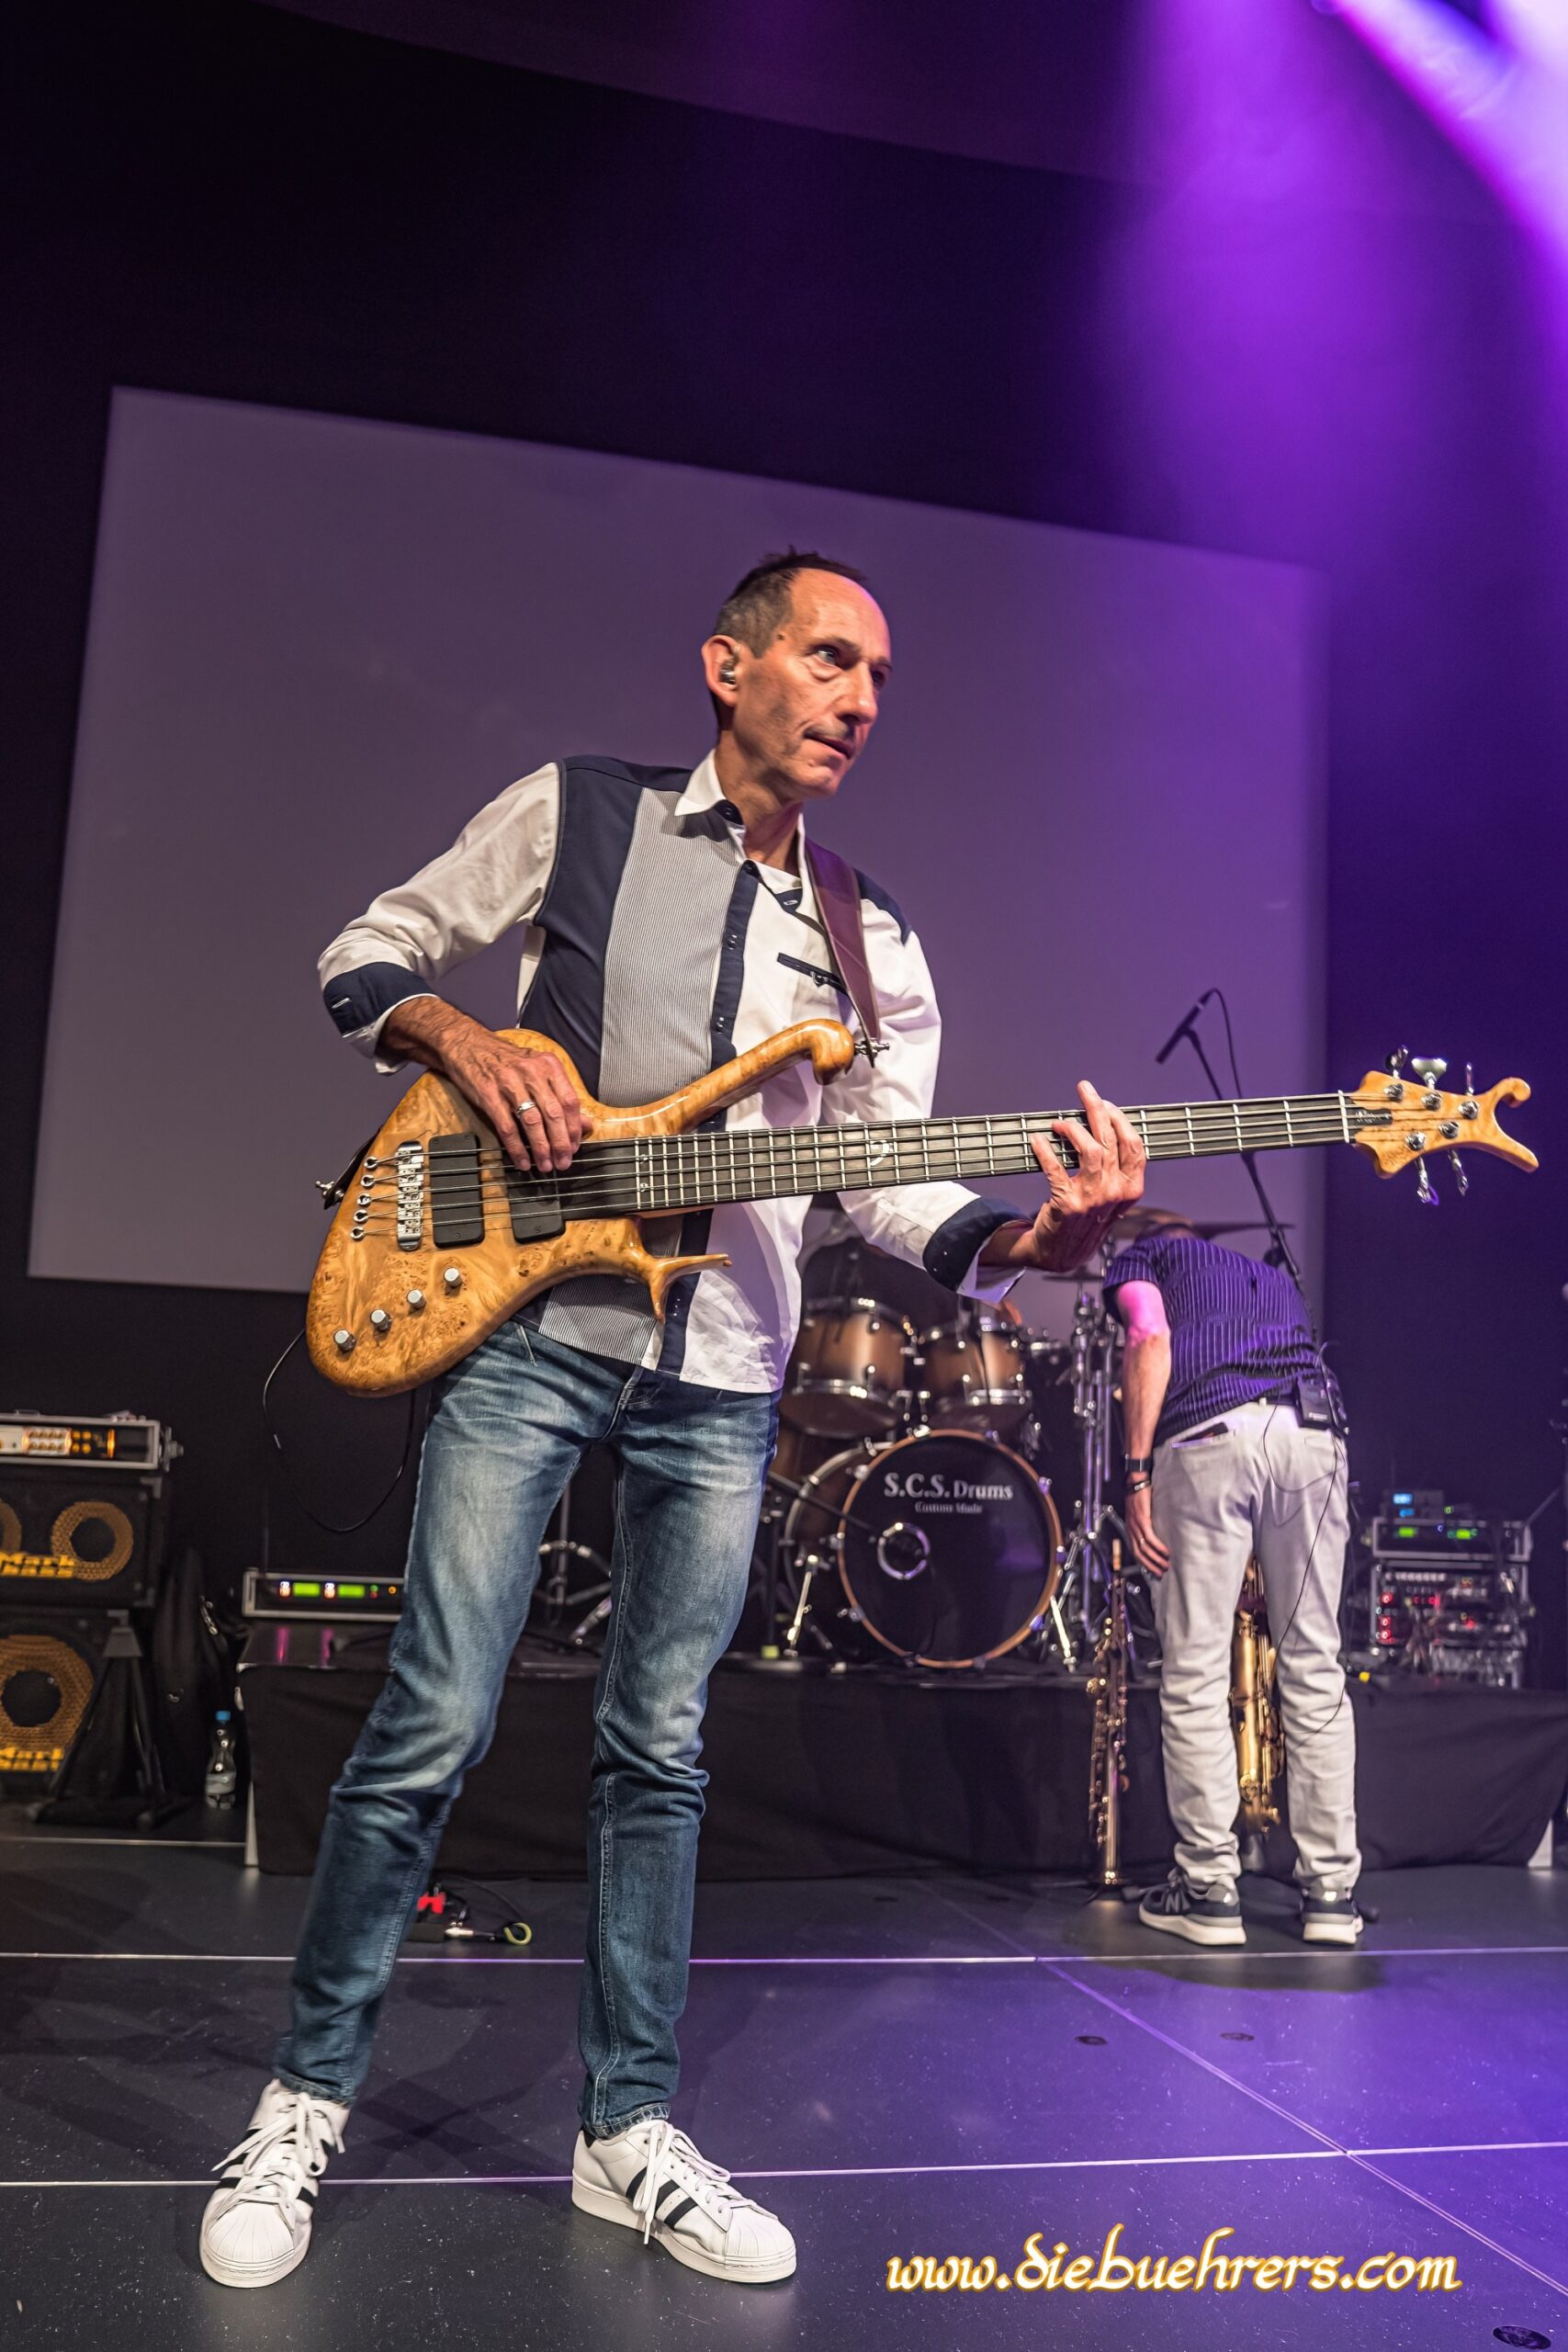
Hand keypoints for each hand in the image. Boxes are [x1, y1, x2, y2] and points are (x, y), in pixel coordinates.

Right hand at [382, 999, 588, 1171]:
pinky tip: (523, 1160)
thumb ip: (561, 1095)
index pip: (569, 1101)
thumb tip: (584, 1123)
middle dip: (561, 1143)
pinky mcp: (489, 1095)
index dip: (574, 1128)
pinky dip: (517, 1147)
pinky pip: (507, 1127)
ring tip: (545, 1164)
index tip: (574, 1146)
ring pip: (532, 1122)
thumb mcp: (537, 1070)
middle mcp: (531, 1072)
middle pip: (553, 1114)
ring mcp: (509, 1083)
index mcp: (548, 1065)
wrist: (468, 1045)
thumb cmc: (505, 1060)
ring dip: (541, 1148)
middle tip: (564, 1161)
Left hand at [1021, 1081, 1145, 1272]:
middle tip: (1085, 1091)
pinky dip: (1044, 1150)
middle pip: (1111, 1140)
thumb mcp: (1111, 1199)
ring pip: (1090, 1149)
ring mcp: (1093, 1199)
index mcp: (1131, 1189)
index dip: (1120, 1119)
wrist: (1062, 1254)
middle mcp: (1116, 1193)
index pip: (1134, 1145)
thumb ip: (1114, 1169)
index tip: (1106, 1103)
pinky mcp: (1067, 1203)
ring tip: (1059, 1123)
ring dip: (1072, 1129)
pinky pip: (1055, 1167)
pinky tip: (1037, 1141)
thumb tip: (1102, 1127)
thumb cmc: (1086, 1221)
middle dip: (1097, 1108)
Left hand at [1124, 1482, 1169, 1577]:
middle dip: (1151, 1565)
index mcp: (1130, 1529)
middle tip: (1161, 1572)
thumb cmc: (1138, 1496)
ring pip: (1145, 1548)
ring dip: (1156, 1559)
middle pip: (1139, 1554)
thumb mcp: (1138, 1514)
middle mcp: (1131, 1529)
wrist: (1135, 1482)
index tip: (1153, 1571)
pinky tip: (1166, 1552)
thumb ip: (1144, 1525)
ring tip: (1166, 1565)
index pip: (1135, 1551)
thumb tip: (1154, 1536)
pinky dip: (1158, 1546)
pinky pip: (1150, 1537)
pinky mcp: (1142, 1520)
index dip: (1144, 1563)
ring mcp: (1136, 1525)